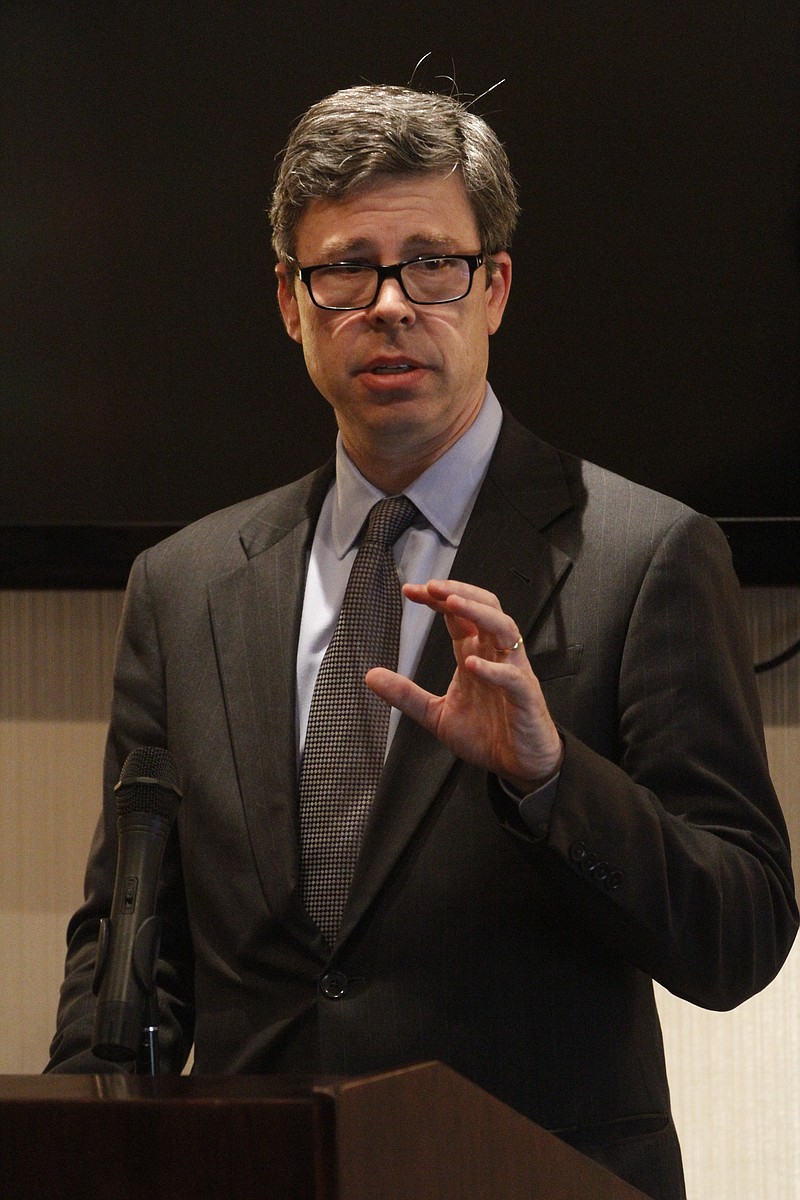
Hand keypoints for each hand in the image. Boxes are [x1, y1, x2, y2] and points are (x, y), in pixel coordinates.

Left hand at [366, 579, 562, 793]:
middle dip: (458, 592)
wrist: (519, 765)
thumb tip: (370, 676)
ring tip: (452, 605)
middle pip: (485, 607)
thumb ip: (406, 695)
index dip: (436, 599)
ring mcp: (513, 673)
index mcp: (475, 654)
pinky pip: (512, 676)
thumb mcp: (436, 715)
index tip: (410, 591)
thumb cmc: (487, 734)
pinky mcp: (525, 697)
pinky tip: (472, 664)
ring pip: (504, 628)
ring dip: (478, 613)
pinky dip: (493, 668)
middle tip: (431, 586)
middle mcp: (495, 656)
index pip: (457, 615)